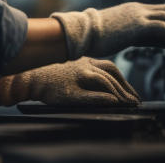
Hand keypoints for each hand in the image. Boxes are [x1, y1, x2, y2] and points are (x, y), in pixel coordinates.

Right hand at [0, 57, 139, 107]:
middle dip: (126, 88)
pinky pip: (93, 94)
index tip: (132, 92)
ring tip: (129, 104)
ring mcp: (78, 76)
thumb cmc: (48, 75)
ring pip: (106, 82)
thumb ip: (87, 70)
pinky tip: (114, 103)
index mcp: (84, 60)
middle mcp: (84, 65)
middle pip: (112, 73)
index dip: (124, 80)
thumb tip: (103, 81)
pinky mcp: (71, 90)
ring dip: (120, 94)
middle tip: (136, 100)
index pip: (111, 67)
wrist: (28, 77)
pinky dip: (106, 98)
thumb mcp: (71, 68)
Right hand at [51, 2, 164, 59]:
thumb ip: (138, 35)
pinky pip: (162, 27)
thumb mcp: (121, 34)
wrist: (83, 32)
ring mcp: (138, 15)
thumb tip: (151, 42)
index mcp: (133, 9)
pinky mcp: (137, 25)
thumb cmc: (96, 36)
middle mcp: (138, 9)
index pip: (161, 10)